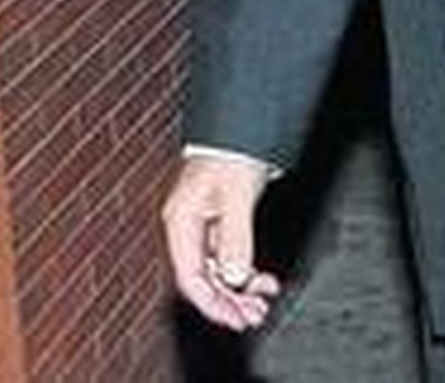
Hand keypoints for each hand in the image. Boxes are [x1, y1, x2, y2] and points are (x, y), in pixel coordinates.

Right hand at [161, 152, 280, 331]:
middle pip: (203, 279)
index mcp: (181, 221)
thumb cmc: (232, 152)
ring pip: (216, 270)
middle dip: (229, 300)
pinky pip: (227, 256)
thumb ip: (235, 238)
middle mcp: (187, 226)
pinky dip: (243, 270)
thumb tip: (234, 277)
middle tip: (256, 315)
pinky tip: (261, 279)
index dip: (213, 304)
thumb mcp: (236, 196)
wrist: (240, 125)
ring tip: (263, 300)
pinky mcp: (218, 220)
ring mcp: (202, 224)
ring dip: (239, 289)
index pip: (190, 278)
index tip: (237, 319)